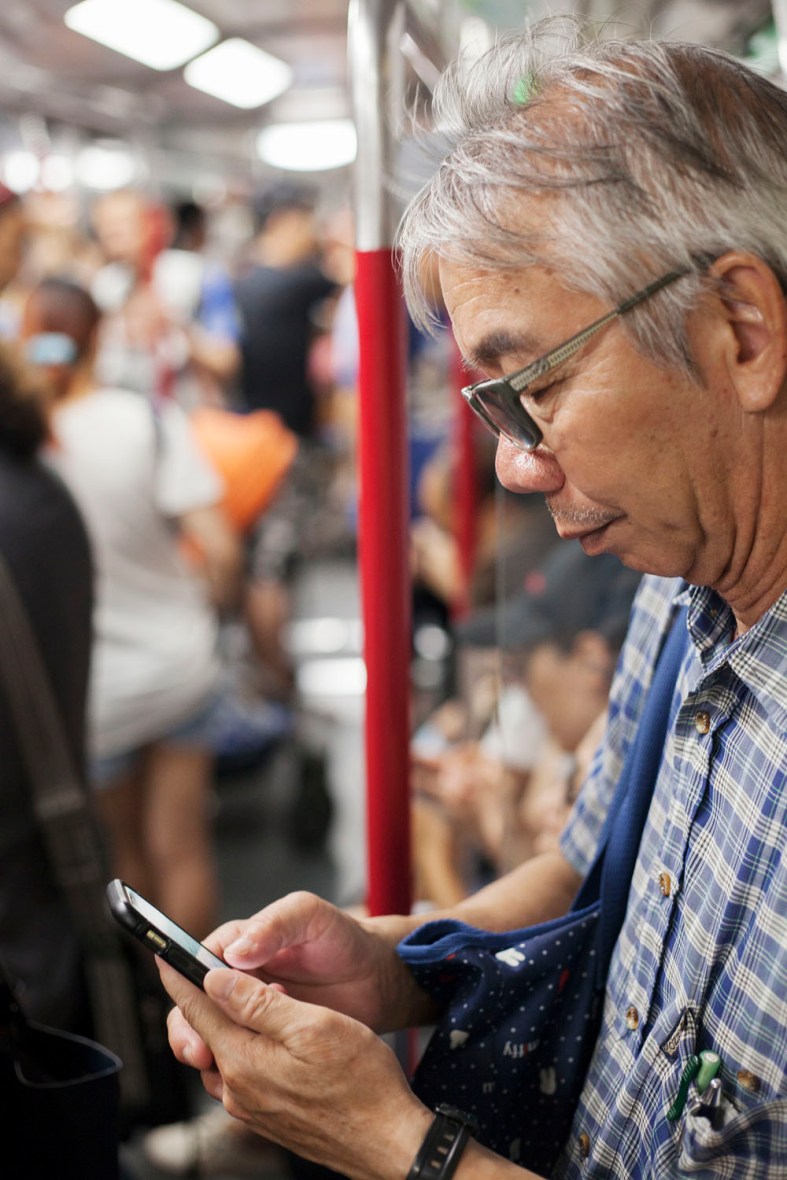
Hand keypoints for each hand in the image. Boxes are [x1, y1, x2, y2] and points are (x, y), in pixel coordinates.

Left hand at [161, 963, 431, 1179]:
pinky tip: (275, 1042)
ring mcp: (252, 1109)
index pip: (198, 1009)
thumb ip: (257, 1003)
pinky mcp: (270, 1119)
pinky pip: (244, 1076)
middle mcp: (238, 1089)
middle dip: (210, 1000)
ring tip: (263, 1003)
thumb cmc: (361, 1081)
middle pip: (208, 1032)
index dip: (182, 976)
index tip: (166, 956)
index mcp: (243, 1060)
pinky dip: (248, 1050)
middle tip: (225, 973)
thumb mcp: (312, 1025)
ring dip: (233, 1026)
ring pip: (226, 1054)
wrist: (389, 1141)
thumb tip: (215, 981)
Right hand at [162, 891, 427, 1072]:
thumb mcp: (308, 916)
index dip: (188, 985)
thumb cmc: (342, 938)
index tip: (192, 1008)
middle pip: (195, 1005)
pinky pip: (237, 1059)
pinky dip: (235, 1070)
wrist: (376, 977)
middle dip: (188, 1029)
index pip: (198, 962)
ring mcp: (251, 1013)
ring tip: (225, 1064)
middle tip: (200, 1052)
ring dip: (210, 1052)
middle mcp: (238, 980)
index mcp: (240, 944)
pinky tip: (253, 1073)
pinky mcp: (267, 1042)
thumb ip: (273, 927)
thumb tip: (235, 953)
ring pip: (212, 1036)